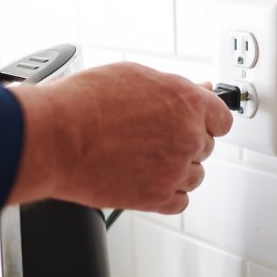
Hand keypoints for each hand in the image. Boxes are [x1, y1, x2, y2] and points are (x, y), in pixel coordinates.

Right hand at [8, 62, 232, 213]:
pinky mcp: (156, 198)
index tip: (200, 123)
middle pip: (205, 145)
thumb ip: (174, 87)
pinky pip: (180, 201)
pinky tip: (149, 180)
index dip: (208, 119)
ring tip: (145, 158)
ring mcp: (174, 169)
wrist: (55, 136)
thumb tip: (198, 89)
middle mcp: (188, 136)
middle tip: (154, 137)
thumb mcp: (136, 76)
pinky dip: (168, 193)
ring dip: (177, 168)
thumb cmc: (85, 102)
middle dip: (185, 141)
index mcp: (188, 102)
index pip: (222, 117)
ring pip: (195, 175)